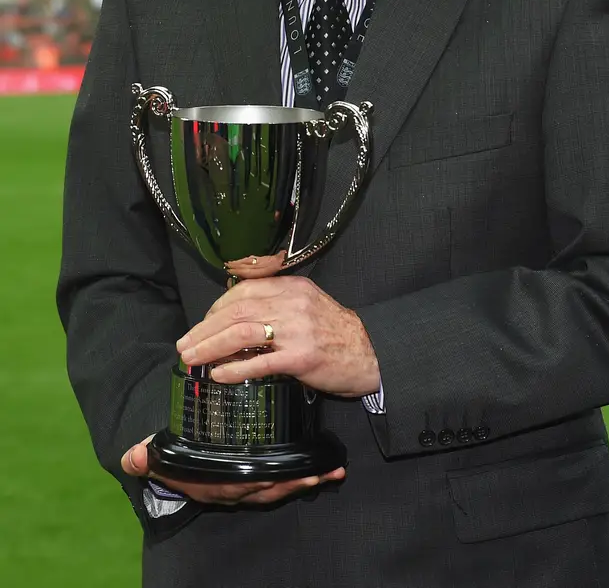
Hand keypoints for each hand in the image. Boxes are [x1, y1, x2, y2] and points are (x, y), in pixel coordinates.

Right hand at [121, 435, 344, 505]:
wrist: (180, 468)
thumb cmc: (177, 460)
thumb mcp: (161, 459)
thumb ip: (149, 458)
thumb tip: (133, 457)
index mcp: (217, 485)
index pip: (239, 488)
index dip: (257, 484)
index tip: (274, 477)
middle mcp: (238, 490)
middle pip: (269, 489)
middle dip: (293, 483)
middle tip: (317, 474)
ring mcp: (252, 486)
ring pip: (283, 487)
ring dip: (307, 481)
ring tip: (330, 473)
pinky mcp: (264, 476)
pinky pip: (288, 480)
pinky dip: (310, 477)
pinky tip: (330, 472)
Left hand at [176, 274, 380, 396]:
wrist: (370, 353)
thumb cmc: (334, 332)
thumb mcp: (306, 305)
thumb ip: (276, 304)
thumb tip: (234, 317)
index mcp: (291, 287)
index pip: (244, 291)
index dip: (216, 308)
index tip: (201, 324)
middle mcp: (292, 304)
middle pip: (237, 311)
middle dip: (205, 329)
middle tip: (184, 345)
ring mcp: (297, 330)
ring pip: (243, 333)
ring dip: (212, 347)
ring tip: (192, 359)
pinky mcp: (302, 357)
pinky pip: (261, 362)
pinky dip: (236, 368)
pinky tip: (220, 374)